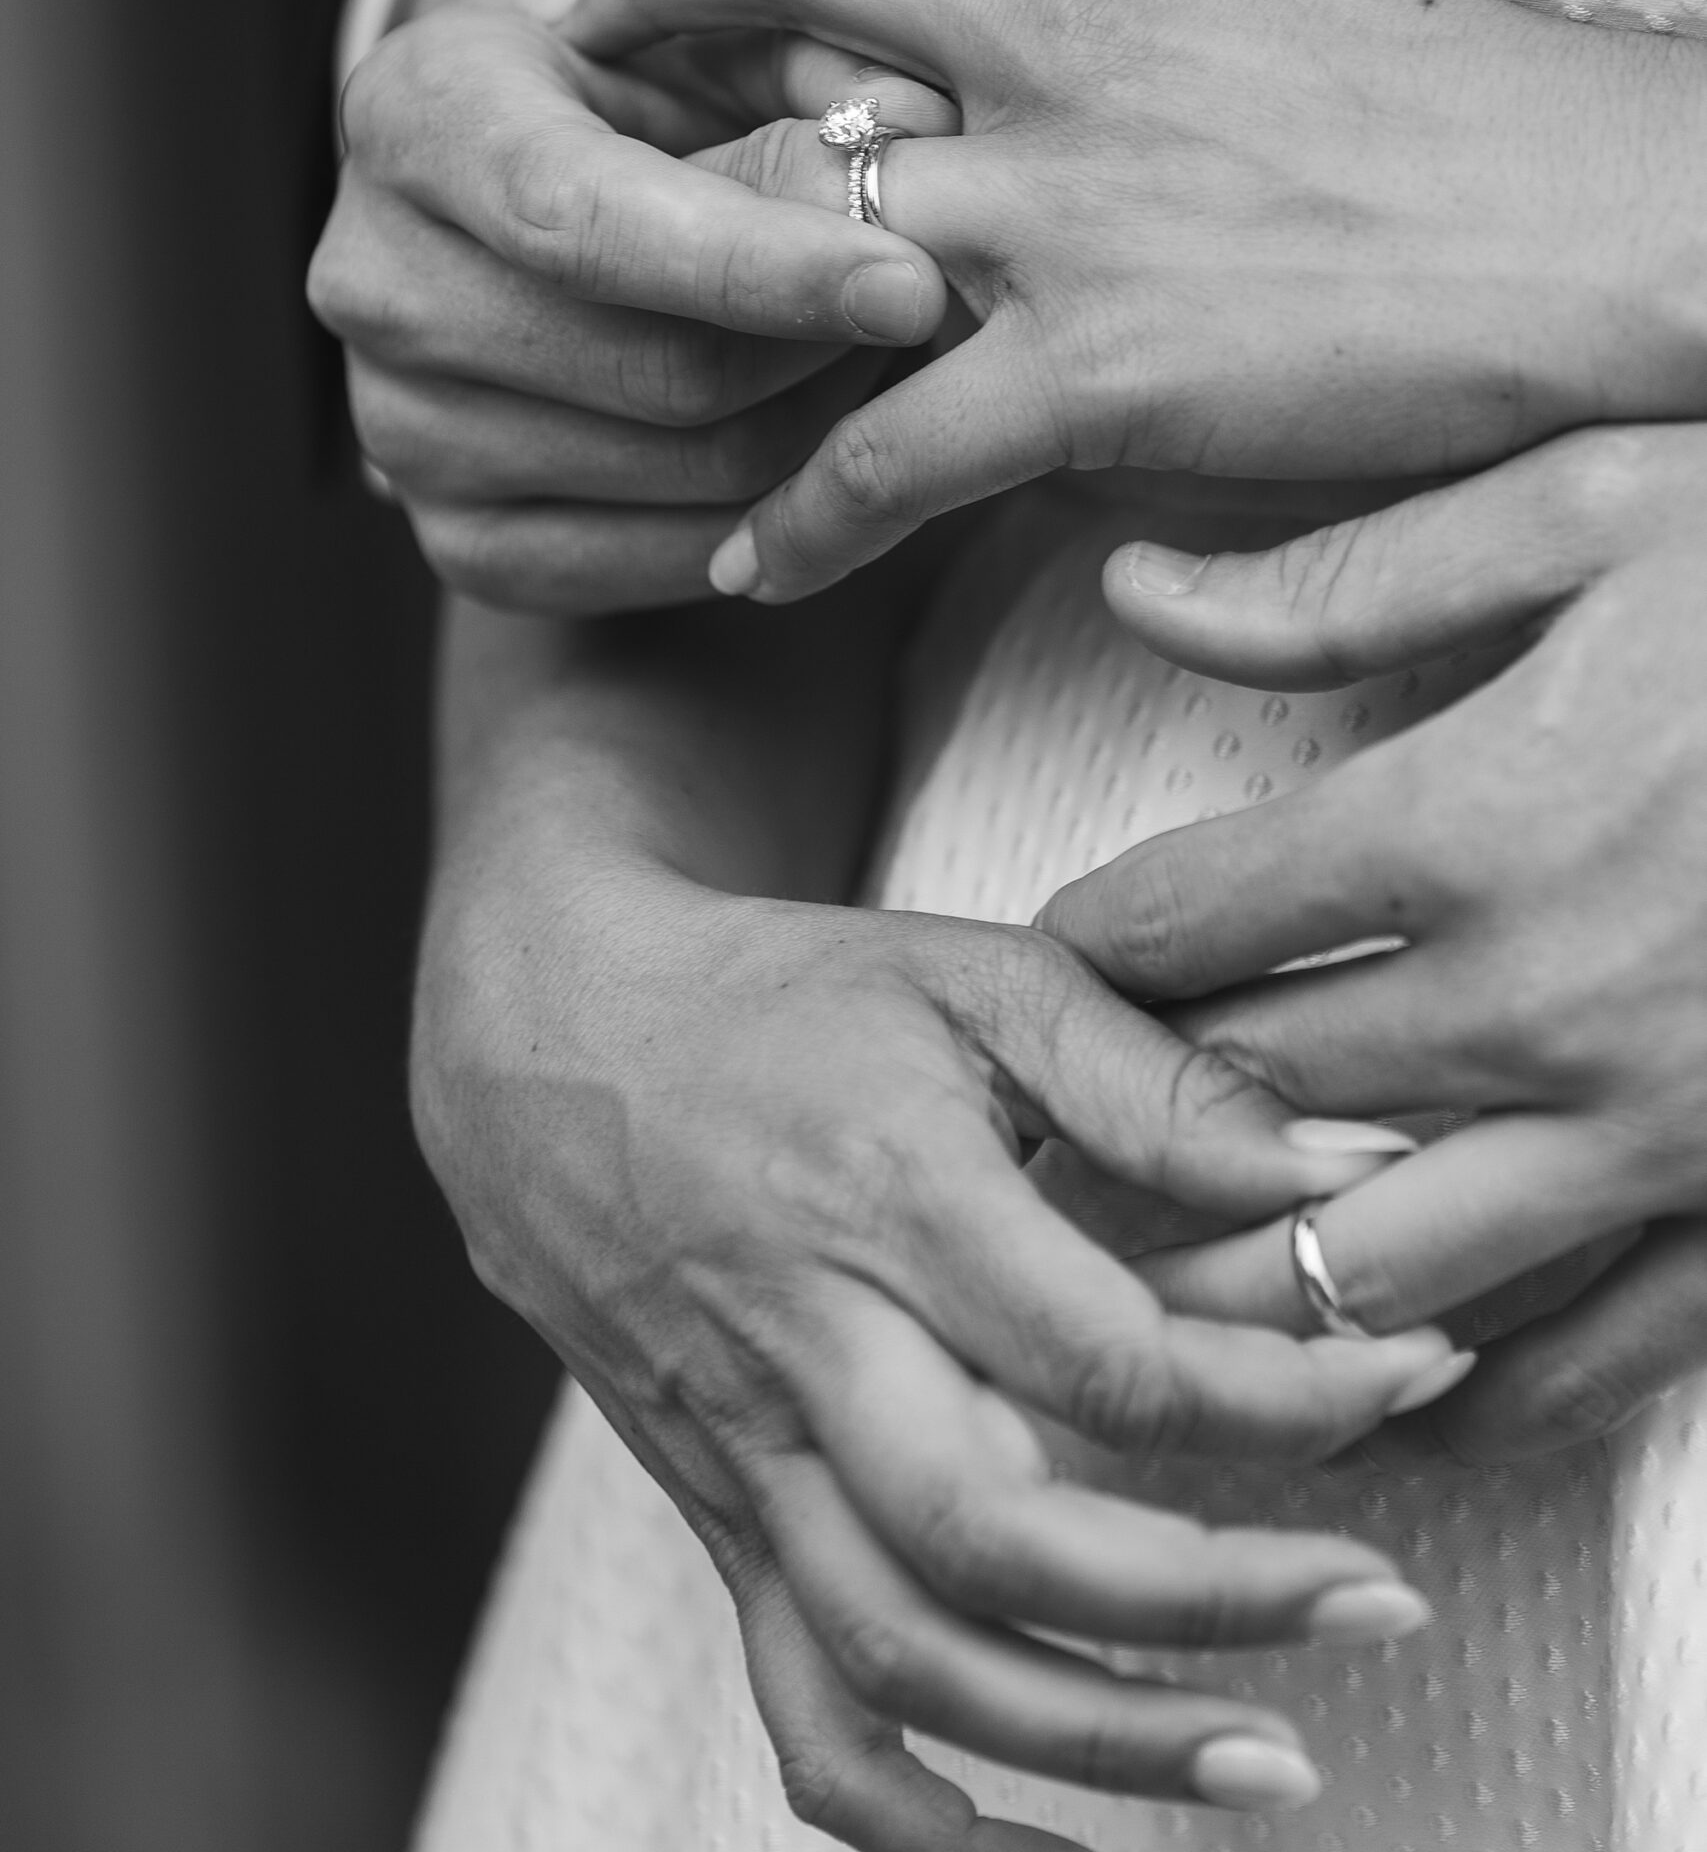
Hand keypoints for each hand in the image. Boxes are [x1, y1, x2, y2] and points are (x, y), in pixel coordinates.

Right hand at [310, 0, 950, 611]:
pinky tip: (829, 435)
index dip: (762, 263)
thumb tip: (920, 125)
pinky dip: (782, 511)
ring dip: (827, 426)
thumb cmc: (638, 87)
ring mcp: (400, 431)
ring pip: (691, 475)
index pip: (587, 221)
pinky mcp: (459, 545)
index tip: (915, 280)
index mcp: (414, 116)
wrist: (519, 189)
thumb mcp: (710, 25)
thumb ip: (813, 63)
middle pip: (658, 373)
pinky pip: (674, 563)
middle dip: (825, 349)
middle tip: (937, 307)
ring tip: (883, 351)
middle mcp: (373, 281)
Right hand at [415, 820, 1468, 1845]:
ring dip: (1093, 1741)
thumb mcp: (976, 975)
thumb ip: (1155, 1074)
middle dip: (1211, 1600)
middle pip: (1000, 1536)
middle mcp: (810, 1349)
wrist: (555, 1041)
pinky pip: (799, 1709)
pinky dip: (913, 1821)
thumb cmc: (784, 997)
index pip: (1104, 1355)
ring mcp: (750, 1453)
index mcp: (890, 1202)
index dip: (1276, 1394)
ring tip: (1266, 1767)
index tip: (1402, 1375)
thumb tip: (1343, 1159)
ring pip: (903, 1656)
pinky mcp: (719, 1516)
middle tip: (1379, 1602)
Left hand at [566, 0, 1706, 600]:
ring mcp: (1070, 200)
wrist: (1624, 231)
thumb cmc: (1489, 123)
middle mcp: (1072, 34)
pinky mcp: (1100, 367)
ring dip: (676, 276)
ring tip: (594, 336)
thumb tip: (1046, 39)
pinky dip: (798, 513)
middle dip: (665, 23)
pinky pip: (884, 445)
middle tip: (574, 83)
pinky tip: (750, 561)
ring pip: (796, 207)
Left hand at [1040, 423, 1706, 1463]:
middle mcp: (1543, 999)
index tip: (1052, 959)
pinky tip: (1403, 1399)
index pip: (1193, 921)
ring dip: (1256, 1282)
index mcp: (1475, 817)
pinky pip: (1594, 1358)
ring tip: (1164, 1283)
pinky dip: (1481, 1396)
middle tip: (1054, 1135)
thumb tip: (1136, 589)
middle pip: (1253, 1104)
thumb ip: (1349, 579)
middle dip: (1132, 1122)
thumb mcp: (1588, 510)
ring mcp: (1659, 1127)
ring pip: (1378, 1266)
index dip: (1089, 947)